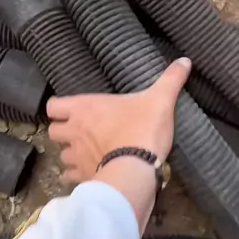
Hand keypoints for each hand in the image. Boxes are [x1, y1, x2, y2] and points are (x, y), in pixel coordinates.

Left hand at [47, 58, 191, 184]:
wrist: (137, 170)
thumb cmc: (143, 129)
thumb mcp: (160, 100)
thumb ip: (170, 79)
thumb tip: (185, 60)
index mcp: (85, 108)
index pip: (53, 106)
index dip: (59, 109)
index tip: (73, 111)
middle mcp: (74, 131)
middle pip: (53, 131)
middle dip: (63, 132)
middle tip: (80, 132)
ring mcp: (76, 156)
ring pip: (61, 155)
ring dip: (71, 154)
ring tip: (87, 154)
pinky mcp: (83, 177)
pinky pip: (71, 177)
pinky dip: (77, 175)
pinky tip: (90, 173)